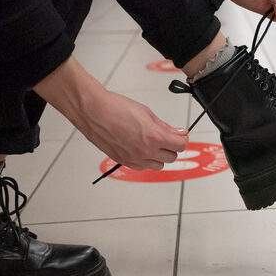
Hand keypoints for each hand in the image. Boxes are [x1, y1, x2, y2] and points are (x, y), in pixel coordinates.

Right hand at [34, 58, 187, 169]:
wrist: (93, 111)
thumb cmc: (116, 108)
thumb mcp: (146, 113)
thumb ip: (164, 126)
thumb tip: (178, 132)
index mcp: (154, 137)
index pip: (180, 145)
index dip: (182, 139)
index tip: (179, 134)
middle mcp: (145, 151)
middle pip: (172, 157)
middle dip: (172, 147)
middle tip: (167, 137)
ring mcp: (134, 159)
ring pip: (158, 165)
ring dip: (160, 155)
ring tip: (152, 143)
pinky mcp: (123, 161)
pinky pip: (143, 167)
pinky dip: (146, 160)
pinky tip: (141, 148)